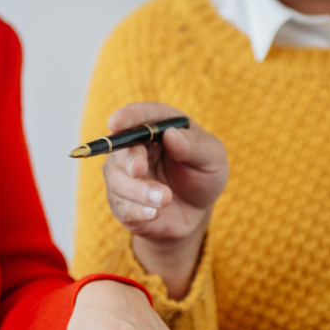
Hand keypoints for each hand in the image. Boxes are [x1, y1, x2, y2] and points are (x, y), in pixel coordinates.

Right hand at [102, 103, 227, 297]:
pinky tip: (154, 214)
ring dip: (139, 190)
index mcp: (158, 127)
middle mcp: (136, 148)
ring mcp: (125, 175)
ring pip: (118, 179)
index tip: (117, 122)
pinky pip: (122, 205)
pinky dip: (137, 210)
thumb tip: (171, 135)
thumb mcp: (213, 159)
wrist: (196, 213)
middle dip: (130, 159)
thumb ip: (196, 145)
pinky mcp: (122, 202)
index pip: (140, 115)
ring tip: (165, 199)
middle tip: (139, 170)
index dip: (127, 116)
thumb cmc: (203, 177)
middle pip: (122, 148)